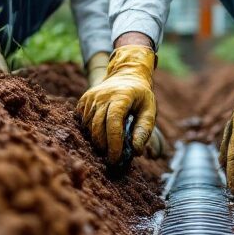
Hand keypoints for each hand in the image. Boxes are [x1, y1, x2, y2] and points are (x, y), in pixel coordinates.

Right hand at [77, 45, 156, 164]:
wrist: (126, 74)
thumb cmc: (140, 96)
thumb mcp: (150, 109)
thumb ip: (144, 129)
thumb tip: (135, 151)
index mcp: (121, 96)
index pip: (113, 122)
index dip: (113, 143)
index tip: (116, 159)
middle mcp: (103, 95)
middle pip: (97, 126)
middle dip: (103, 146)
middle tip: (112, 159)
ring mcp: (91, 97)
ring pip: (88, 126)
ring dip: (97, 140)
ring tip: (108, 147)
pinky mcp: (83, 100)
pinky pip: (82, 121)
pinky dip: (90, 132)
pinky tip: (100, 134)